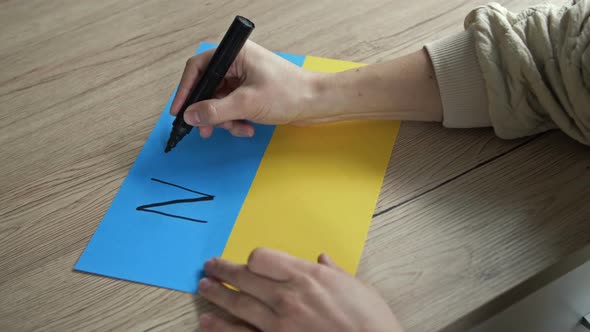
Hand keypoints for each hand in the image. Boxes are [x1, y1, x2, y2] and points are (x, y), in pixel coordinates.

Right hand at [171, 41, 316, 137]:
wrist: (317, 103)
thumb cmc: (290, 93)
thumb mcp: (247, 103)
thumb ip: (215, 110)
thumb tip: (191, 115)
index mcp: (236, 54)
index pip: (199, 67)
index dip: (186, 89)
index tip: (179, 110)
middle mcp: (238, 64)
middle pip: (208, 88)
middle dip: (209, 111)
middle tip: (206, 129)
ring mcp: (245, 78)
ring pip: (220, 101)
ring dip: (225, 119)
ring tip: (236, 128)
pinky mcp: (251, 92)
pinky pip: (233, 107)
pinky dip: (236, 120)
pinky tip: (247, 128)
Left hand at [198, 248, 403, 331]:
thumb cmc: (371, 323)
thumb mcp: (358, 288)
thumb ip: (335, 272)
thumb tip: (323, 259)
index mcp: (308, 276)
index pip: (263, 258)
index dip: (253, 258)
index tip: (250, 262)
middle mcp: (288, 296)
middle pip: (245, 277)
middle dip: (224, 270)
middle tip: (210, 266)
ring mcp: (279, 323)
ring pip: (238, 304)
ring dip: (217, 294)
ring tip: (203, 287)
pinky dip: (221, 328)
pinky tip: (207, 322)